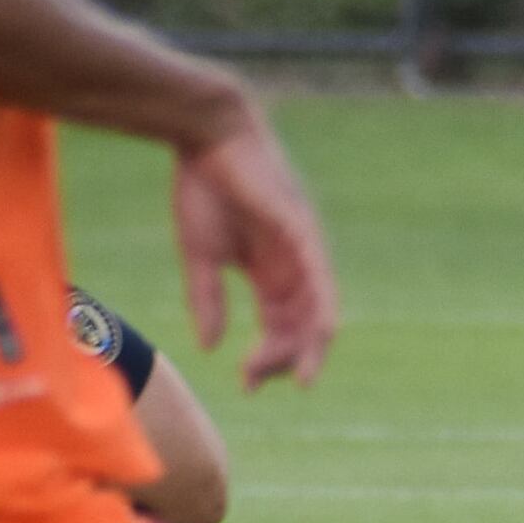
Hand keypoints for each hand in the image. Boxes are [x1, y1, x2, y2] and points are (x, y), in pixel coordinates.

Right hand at [171, 106, 339, 386]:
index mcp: (269, 271)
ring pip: (318, 309)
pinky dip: (322, 307)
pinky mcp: (302, 230)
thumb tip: (210, 348)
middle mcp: (294, 265)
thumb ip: (208, 300)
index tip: (245, 385)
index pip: (279, 326)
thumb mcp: (200, 256)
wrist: (206, 138)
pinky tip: (321, 336)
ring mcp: (302, 248)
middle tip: (260, 382)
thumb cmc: (203, 188)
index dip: (266, 359)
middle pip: (302, 325)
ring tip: (301, 377)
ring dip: (310, 345)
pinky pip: (322, 277)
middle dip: (285, 359)